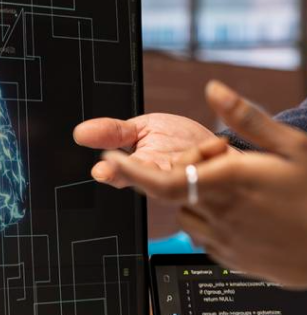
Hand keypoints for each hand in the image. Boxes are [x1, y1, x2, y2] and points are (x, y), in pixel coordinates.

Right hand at [73, 112, 231, 188]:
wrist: (217, 149)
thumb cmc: (178, 141)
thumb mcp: (143, 128)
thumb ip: (115, 132)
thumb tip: (80, 133)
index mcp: (141, 169)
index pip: (121, 176)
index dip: (114, 173)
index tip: (104, 169)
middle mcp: (161, 182)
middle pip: (151, 182)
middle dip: (152, 169)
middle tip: (152, 155)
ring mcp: (185, 185)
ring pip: (181, 174)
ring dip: (191, 156)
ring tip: (203, 147)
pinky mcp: (209, 185)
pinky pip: (207, 170)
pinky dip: (210, 152)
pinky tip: (215, 147)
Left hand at [101, 82, 306, 314]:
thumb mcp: (296, 145)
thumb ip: (248, 119)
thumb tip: (213, 90)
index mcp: (230, 182)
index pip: (161, 181)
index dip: (131, 171)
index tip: (114, 158)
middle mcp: (220, 215)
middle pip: (177, 193)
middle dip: (184, 173)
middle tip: (227, 159)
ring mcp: (227, 243)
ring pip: (190, 214)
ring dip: (198, 196)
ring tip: (242, 185)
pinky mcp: (235, 261)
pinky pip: (206, 237)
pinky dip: (212, 219)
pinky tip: (250, 211)